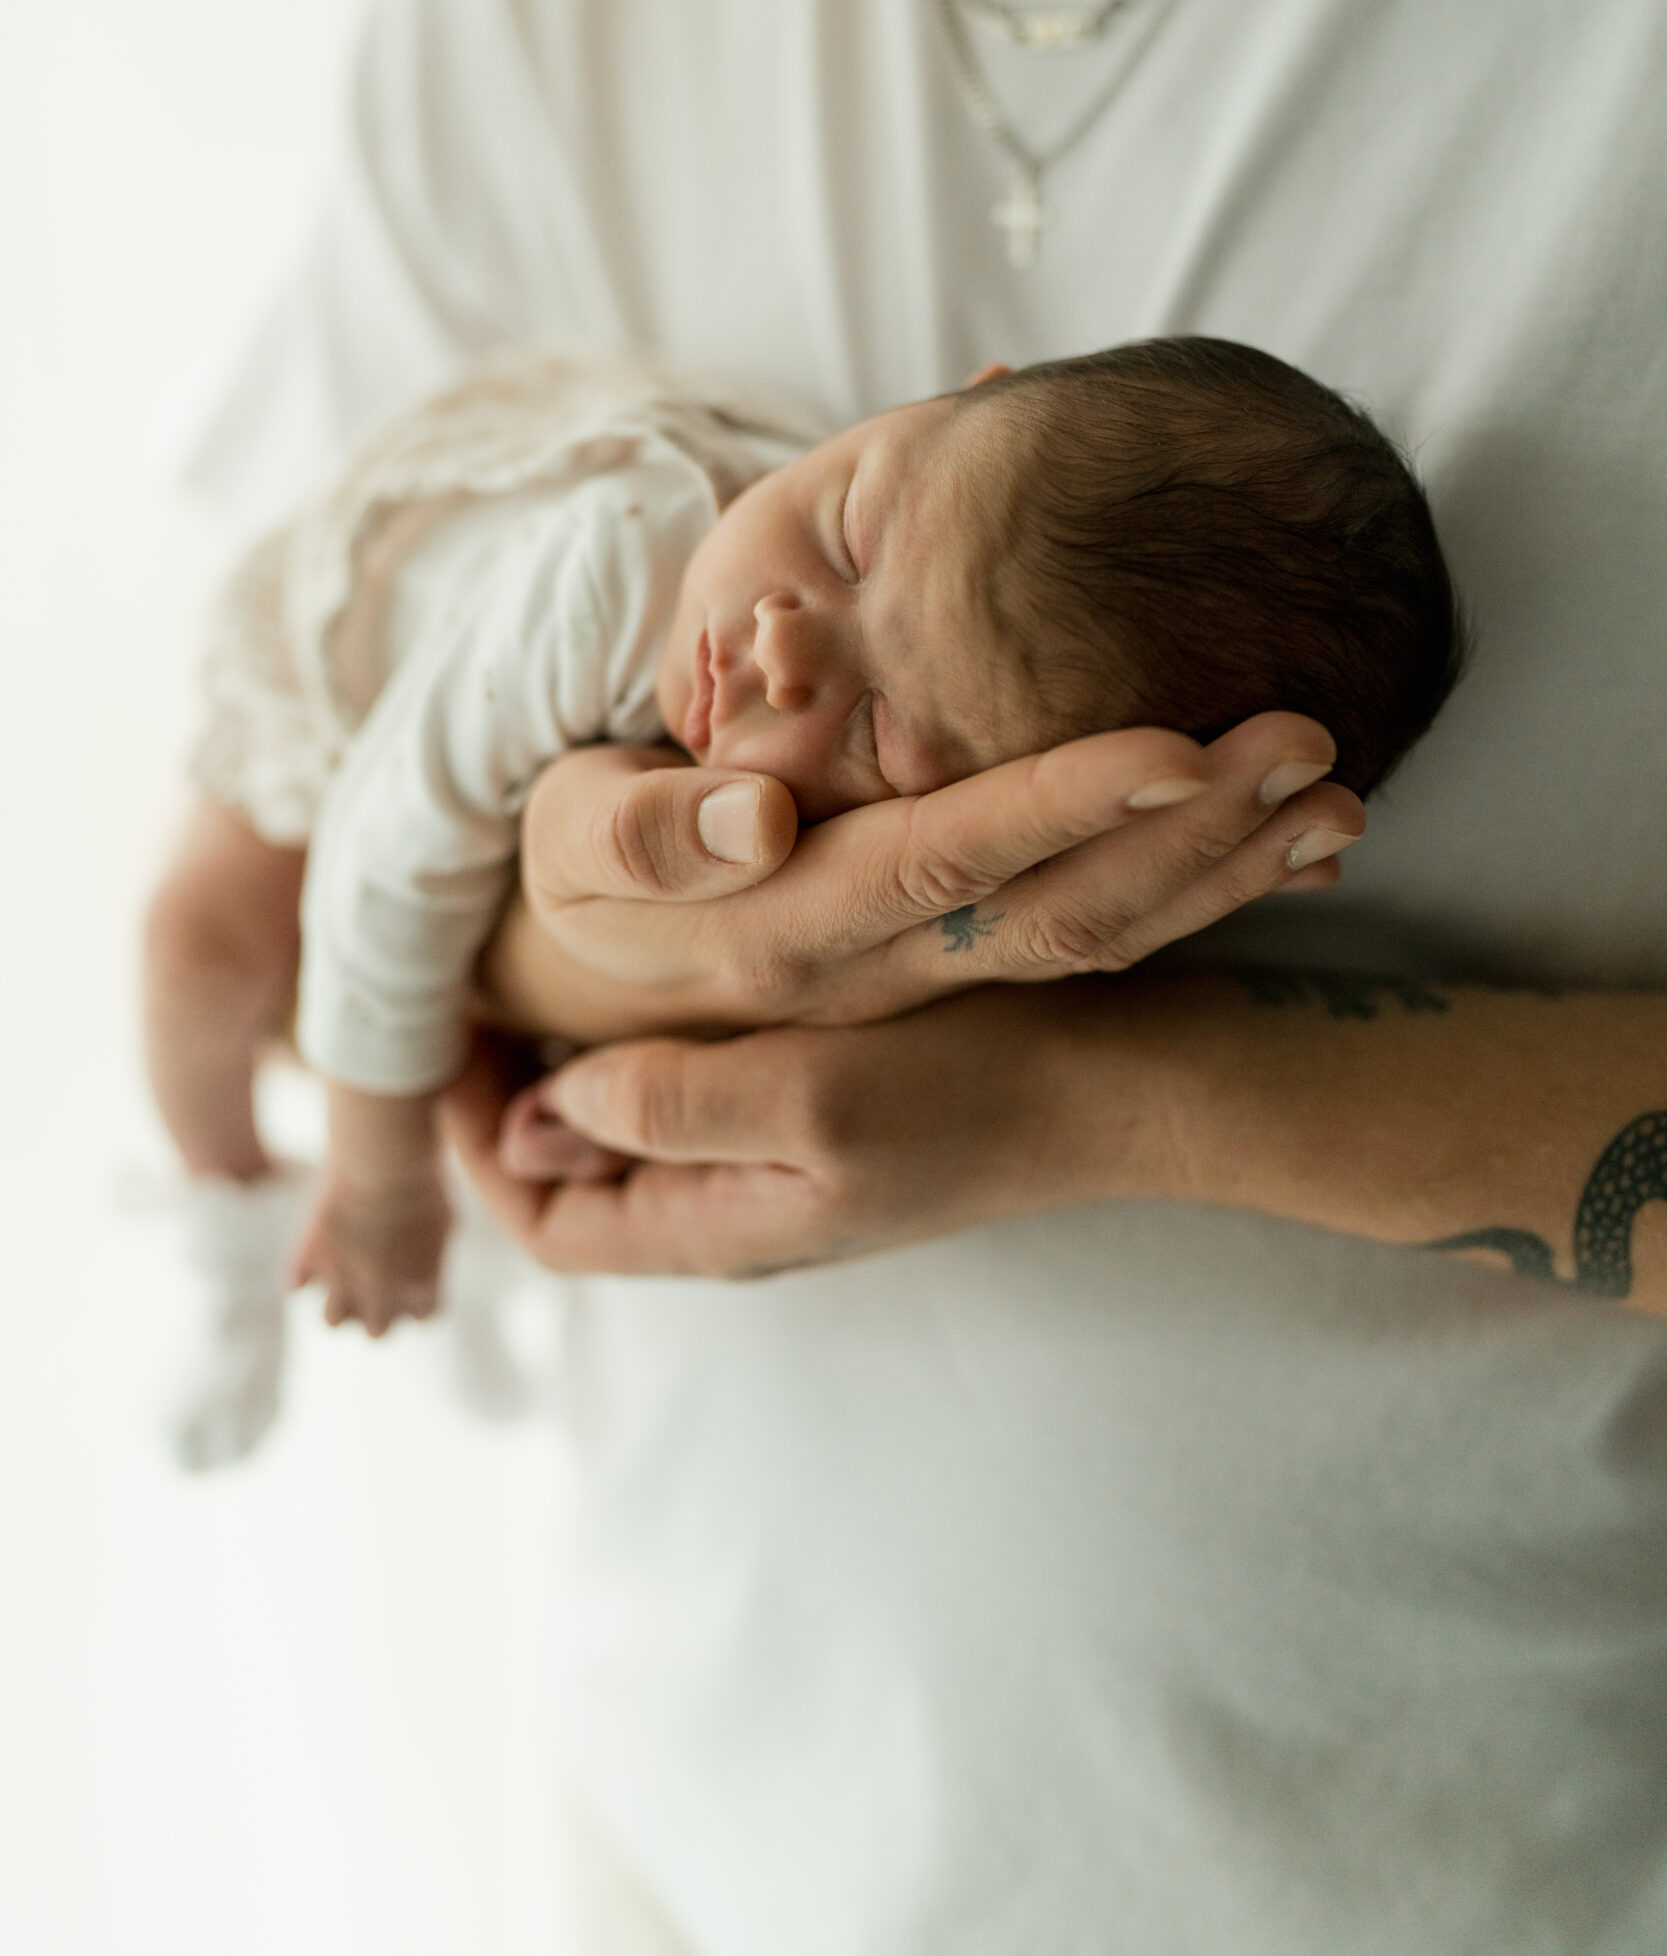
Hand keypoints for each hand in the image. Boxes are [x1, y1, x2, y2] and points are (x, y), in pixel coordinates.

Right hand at [290, 1160, 452, 1334]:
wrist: (381, 1159)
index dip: (418, 1294)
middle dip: (375, 1306)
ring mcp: (341, 1284)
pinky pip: (295, 1286)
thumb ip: (435, 1255)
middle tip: (372, 1272)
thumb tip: (429, 1265)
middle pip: (378, 1331)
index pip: (424, 1315)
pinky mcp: (306, 1263)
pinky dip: (302, 1271)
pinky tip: (316, 1245)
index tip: (412, 1269)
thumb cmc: (423, 1181)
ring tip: (342, 1266)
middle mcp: (382, 1298)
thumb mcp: (447, 1220)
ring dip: (337, 1298)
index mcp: (423, 1289)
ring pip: (332, 1321)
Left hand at [442, 982, 1131, 1279]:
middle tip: (483, 990)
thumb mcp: (806, 1096)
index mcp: (723, 1227)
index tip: (457, 1039)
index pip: (550, 1224)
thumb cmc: (977, 1087)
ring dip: (592, 1068)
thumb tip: (551, 1113)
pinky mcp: (841, 1119)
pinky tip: (673, 963)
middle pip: (587, 1182)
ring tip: (553, 969)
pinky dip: (666, 1044)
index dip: (482, 1146)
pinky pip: (713, 1097)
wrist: (1135, 1088)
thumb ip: (666, 1106)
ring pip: (647, 1135)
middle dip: (523, 1104)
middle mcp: (747, 1212)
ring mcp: (797, 1169)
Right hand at [480, 712, 1362, 1043]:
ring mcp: (925, 988)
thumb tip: (760, 816)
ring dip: (1217, 873)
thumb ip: (640, 832)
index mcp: (789, 928)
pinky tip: (1273, 853)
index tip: (1173, 745)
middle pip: (1058, 910)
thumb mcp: (561, 851)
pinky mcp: (951, 977)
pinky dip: (1188, 903)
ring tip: (1333, 802)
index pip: (944, 862)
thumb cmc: (572, 891)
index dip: (1058, 804)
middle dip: (1188, 834)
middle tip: (1310, 750)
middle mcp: (879, 974)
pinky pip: (1087, 945)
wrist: (584, 996)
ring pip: (1093, 939)